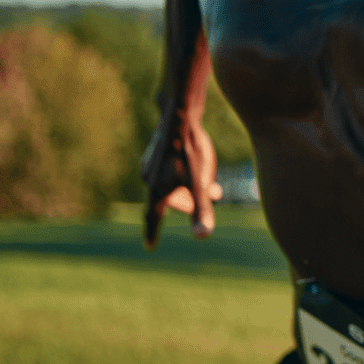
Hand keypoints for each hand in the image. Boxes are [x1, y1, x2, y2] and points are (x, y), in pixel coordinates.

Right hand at [140, 110, 222, 247]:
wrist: (179, 116)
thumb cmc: (190, 151)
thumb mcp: (199, 183)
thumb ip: (202, 210)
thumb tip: (202, 236)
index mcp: (156, 190)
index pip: (153, 218)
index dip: (152, 233)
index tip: (150, 246)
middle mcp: (149, 178)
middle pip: (169, 199)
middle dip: (190, 202)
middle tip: (214, 193)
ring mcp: (150, 162)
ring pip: (170, 182)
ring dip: (188, 185)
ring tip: (211, 178)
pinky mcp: (155, 149)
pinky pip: (168, 168)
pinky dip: (182, 172)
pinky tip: (194, 162)